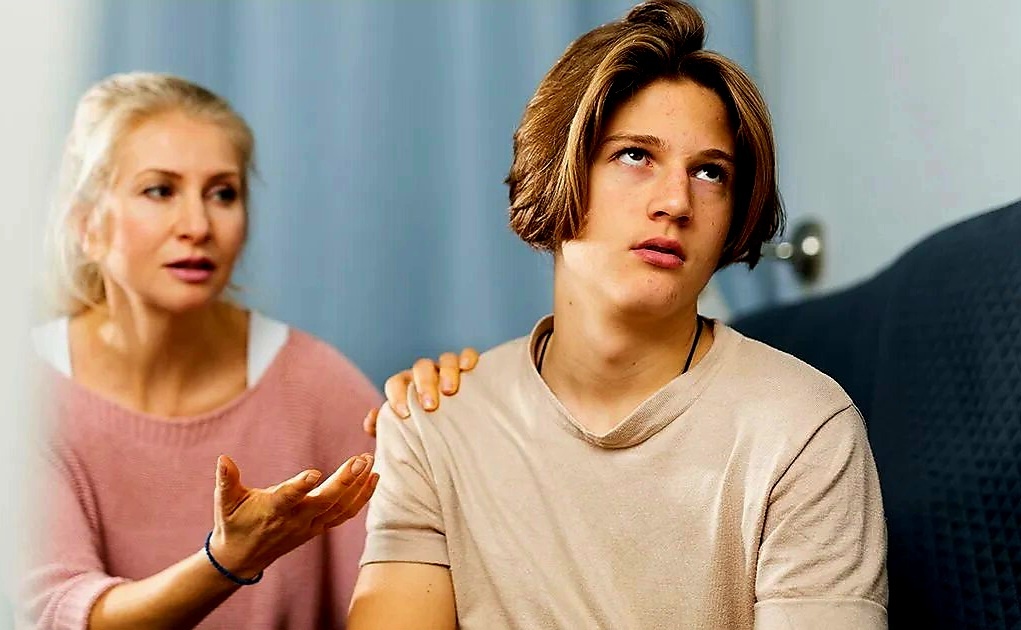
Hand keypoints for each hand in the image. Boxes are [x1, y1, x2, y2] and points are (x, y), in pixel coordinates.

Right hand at [207, 453, 377, 578]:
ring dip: (358, 486)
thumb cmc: (233, 523)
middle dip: (345, 481)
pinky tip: (374, 478)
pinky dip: (362, 498)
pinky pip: (345, 514)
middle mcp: (295, 519)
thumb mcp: (225, 502)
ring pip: (340, 508)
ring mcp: (310, 526)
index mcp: (272, 510)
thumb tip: (222, 459)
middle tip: (361, 459)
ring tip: (370, 462)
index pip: (288, 497)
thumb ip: (226, 480)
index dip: (300, 486)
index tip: (314, 473)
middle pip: (325, 502)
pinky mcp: (319, 528)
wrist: (242, 558)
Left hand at [363, 348, 479, 434]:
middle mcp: (426, 374)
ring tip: (449, 390)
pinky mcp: (469, 369)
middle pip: (421, 367)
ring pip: (445, 359)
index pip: (396, 383)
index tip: (403, 414)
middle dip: (424, 384)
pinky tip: (467, 368)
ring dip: (446, 372)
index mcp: (407, 387)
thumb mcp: (404, 435)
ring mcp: (448, 369)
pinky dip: (467, 357)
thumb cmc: (423, 433)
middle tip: (430, 406)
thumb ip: (384, 428)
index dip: (397, 395)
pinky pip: (468, 355)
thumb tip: (371, 419)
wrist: (455, 436)